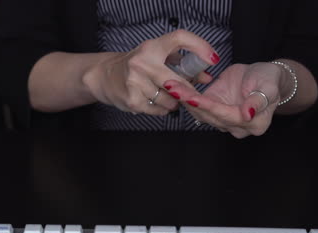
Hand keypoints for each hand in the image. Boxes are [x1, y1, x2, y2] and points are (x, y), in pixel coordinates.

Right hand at [83, 30, 217, 114]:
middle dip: (188, 90)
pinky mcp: (132, 100)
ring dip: (175, 102)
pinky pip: (159, 110)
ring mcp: (135, 82)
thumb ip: (182, 64)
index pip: (180, 38)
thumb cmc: (137, 65)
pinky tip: (157, 103)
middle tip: (190, 93)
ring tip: (167, 96)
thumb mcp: (156, 57)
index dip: (200, 46)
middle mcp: (142, 62)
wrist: (104, 76)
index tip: (212, 59)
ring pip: (170, 99)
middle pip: (178, 80)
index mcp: (151, 47)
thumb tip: (206, 77)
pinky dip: (163, 109)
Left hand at [165, 62, 284, 137]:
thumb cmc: (268, 80)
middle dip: (190, 101)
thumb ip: (259, 100)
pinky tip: (174, 87)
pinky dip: (185, 97)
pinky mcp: (214, 113)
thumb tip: (248, 113)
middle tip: (173, 86)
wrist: (262, 77)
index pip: (227, 115)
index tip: (192, 97)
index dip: (209, 106)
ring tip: (170, 85)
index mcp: (254, 124)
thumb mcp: (269, 86)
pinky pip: (198, 108)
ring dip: (184, 99)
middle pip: (209, 116)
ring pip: (200, 113)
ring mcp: (224, 122)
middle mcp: (237, 128)